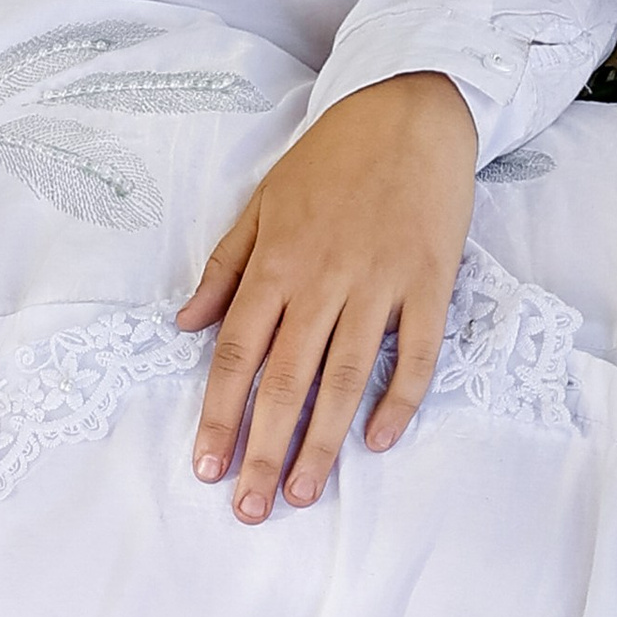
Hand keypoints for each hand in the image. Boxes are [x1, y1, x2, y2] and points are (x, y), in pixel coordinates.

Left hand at [179, 73, 478, 521]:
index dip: (219, 414)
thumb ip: (225, 269)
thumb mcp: (261, 203)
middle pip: (286, 380)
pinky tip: (379, 440)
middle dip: (265, 449)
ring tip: (304, 493)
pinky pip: (417, 352)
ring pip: (346, 377)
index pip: (237, 354)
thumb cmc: (330, 158)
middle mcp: (323, 280)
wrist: (410, 108)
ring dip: (323, 441)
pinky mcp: (430, 281)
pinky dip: (401, 398)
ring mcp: (380, 283)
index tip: (207, 466)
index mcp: (275, 264)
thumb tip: (185, 324)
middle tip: (251, 508)